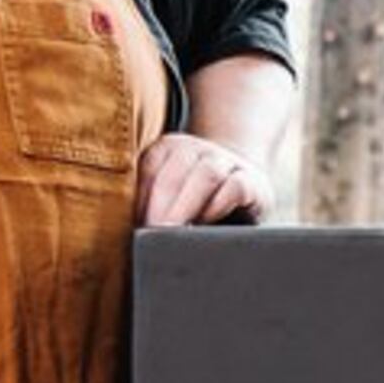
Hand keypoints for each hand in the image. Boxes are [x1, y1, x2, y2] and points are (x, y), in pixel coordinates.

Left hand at [136, 130, 267, 227]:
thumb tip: (130, 230)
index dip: (139, 197)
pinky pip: (235, 187)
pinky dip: (218, 206)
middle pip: (175, 171)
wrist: (245, 185)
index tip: (133, 224)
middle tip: (150, 234)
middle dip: (159, 206)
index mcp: (170, 148)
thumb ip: (151, 202)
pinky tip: (205, 223)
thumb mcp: (170, 194)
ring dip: (185, 206)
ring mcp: (228, 162)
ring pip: (206, 174)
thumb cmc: (197, 201)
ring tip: (172, 232)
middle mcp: (199, 150)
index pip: (150, 167)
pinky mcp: (253, 182)